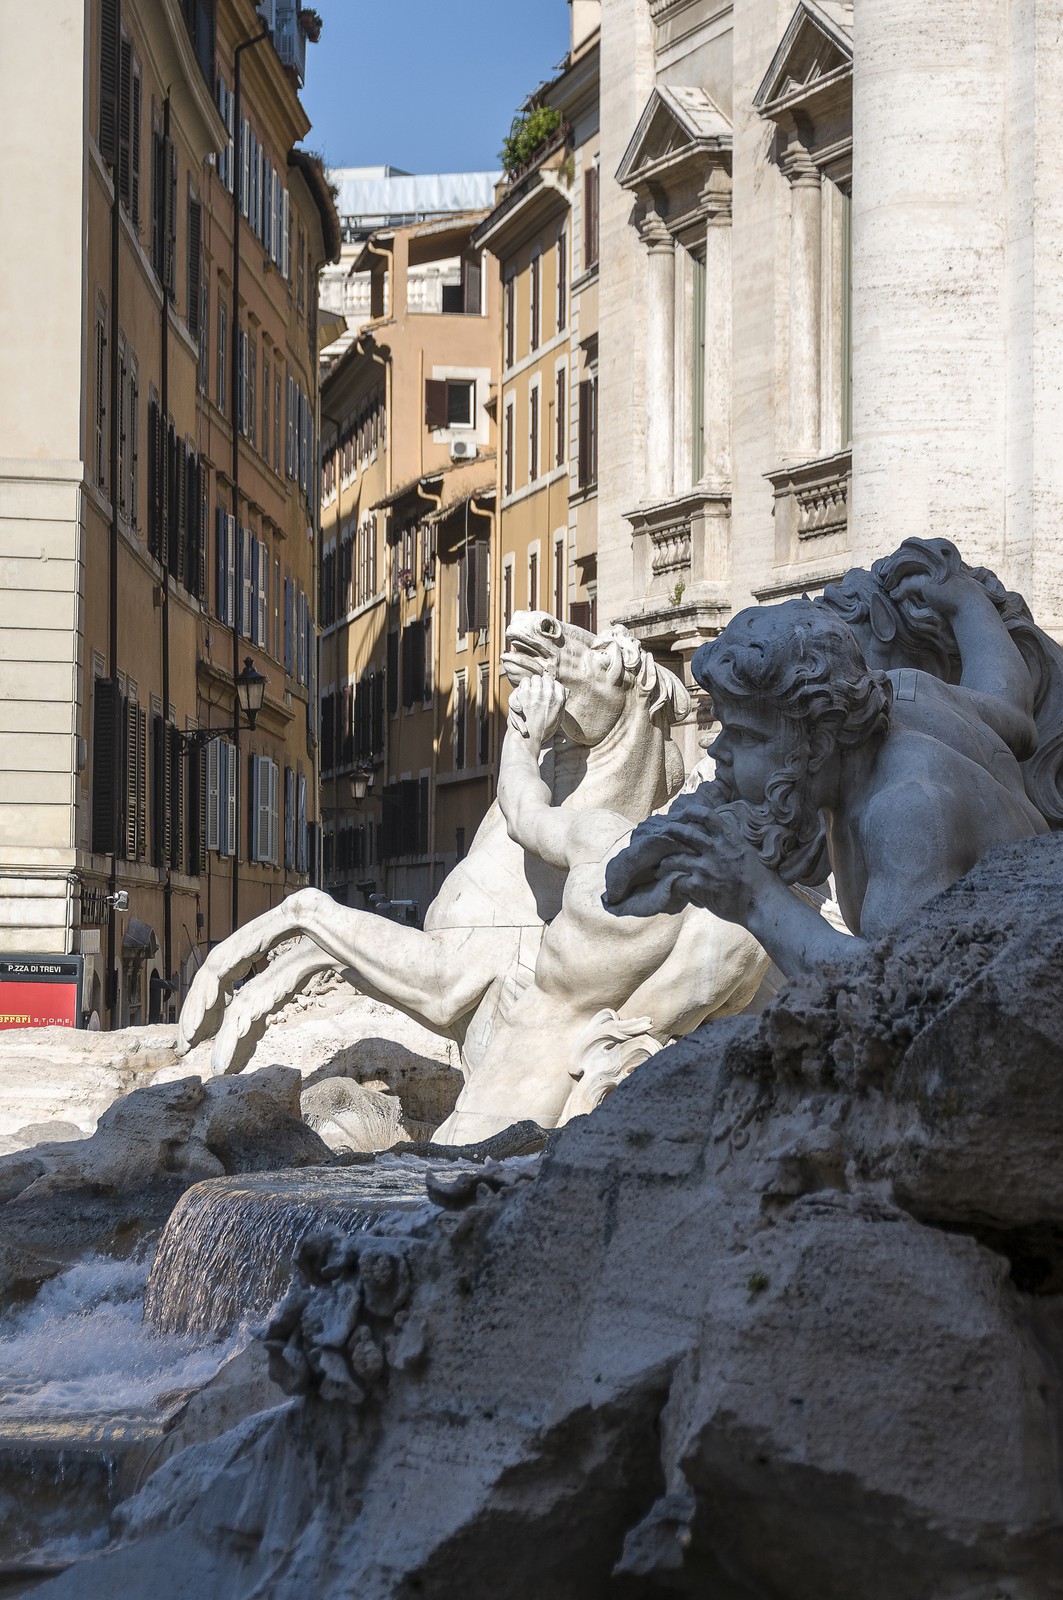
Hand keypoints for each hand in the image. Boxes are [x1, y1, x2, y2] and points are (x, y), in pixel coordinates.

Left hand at [508, 675, 565, 749]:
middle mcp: (549, 694)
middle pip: (546, 679)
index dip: (551, 687)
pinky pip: (525, 681)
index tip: (547, 691)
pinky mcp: (524, 693)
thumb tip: (567, 691)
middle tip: (537, 690)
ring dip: (532, 684)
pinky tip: (523, 693)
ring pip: (535, 678)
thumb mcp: (559, 717)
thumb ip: (562, 703)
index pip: (557, 684)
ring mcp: (536, 693)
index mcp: (559, 699)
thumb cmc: (544, 730)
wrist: (529, 737)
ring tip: (530, 691)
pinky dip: (524, 686)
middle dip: (542, 683)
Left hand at [605, 807, 775, 927]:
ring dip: (664, 864)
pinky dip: (672, 883)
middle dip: (670, 833)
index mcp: (730, 839)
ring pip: (676, 859)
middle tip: (660, 835)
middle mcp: (717, 849)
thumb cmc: (761, 881)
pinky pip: (678, 881)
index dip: (693, 812)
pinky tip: (667, 886)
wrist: (763, 904)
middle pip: (685, 834)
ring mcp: (707, 867)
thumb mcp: (748, 854)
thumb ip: (731, 845)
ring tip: (658, 868)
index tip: (684, 812)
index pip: (708, 816)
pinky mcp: (700, 886)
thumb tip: (717, 841)